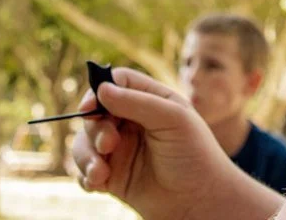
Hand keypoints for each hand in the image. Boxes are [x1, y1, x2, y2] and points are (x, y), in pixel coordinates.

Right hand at [70, 68, 246, 218]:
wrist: (200, 201)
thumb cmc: (195, 156)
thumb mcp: (173, 120)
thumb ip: (138, 103)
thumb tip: (102, 89)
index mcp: (150, 101)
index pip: (116, 83)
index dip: (98, 91)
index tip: (90, 107)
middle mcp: (132, 122)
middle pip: (95, 114)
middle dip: (95, 129)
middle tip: (108, 145)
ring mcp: (120, 150)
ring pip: (85, 143)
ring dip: (85, 156)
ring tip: (99, 173)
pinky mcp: (113, 176)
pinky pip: (86, 171)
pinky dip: (85, 176)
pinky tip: (97, 184)